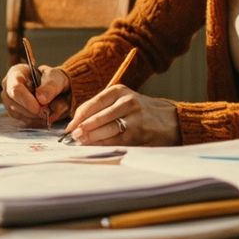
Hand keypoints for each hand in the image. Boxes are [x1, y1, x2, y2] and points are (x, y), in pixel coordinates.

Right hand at [0, 63, 69, 126]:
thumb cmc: (52, 80)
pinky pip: (23, 121)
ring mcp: (9, 102)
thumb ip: (51, 86)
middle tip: (48, 111)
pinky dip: (36, 121)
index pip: (15, 89)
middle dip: (32, 111)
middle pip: (14, 104)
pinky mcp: (14, 113)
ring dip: (35, 116)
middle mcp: (8, 88)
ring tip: (49, 110)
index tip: (38, 108)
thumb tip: (41, 99)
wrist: (54, 89)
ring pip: (18, 115)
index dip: (26, 100)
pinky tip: (44, 115)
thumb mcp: (55, 78)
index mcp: (16, 73)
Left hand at [61, 86, 180, 145]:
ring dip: (91, 137)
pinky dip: (104, 144)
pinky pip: (117, 139)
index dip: (77, 117)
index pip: (91, 104)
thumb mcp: (121, 102)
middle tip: (73, 136)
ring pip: (106, 128)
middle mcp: (126, 101)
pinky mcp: (139, 132)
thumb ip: (101, 110)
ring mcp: (134, 116)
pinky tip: (96, 147)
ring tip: (81, 141)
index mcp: (118, 91)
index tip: (68, 127)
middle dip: (82, 128)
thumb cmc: (139, 112)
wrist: (170, 120)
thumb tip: (76, 124)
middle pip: (97, 116)